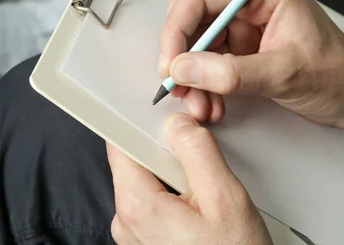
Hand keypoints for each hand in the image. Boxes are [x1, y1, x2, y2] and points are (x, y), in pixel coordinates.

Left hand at [107, 113, 271, 244]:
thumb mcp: (224, 198)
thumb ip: (197, 153)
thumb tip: (178, 125)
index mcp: (136, 205)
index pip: (120, 146)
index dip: (136, 122)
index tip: (151, 111)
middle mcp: (126, 220)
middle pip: (135, 161)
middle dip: (164, 150)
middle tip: (196, 154)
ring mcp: (134, 231)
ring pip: (146, 180)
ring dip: (171, 174)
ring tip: (202, 188)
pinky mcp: (146, 238)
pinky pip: (152, 201)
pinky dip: (172, 193)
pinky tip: (197, 203)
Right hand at [158, 0, 343, 133]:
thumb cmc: (337, 74)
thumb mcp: (284, 73)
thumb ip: (231, 73)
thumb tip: (184, 69)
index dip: (177, 31)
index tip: (170, 64)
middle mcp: (246, 2)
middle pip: (189, 20)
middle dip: (181, 57)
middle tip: (177, 85)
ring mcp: (240, 25)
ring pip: (192, 46)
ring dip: (190, 78)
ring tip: (199, 104)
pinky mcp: (236, 48)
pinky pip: (203, 64)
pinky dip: (201, 87)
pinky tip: (210, 104)